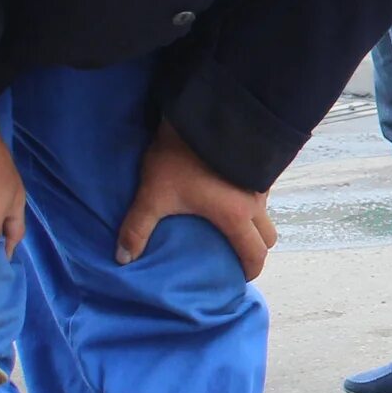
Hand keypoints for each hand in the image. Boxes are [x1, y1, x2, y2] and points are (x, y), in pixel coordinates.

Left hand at [116, 122, 275, 277]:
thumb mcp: (154, 194)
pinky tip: (234, 193)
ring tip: (234, 224)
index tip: (240, 277)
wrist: (205, 115)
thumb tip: (123, 259)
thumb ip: (137, 228)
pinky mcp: (258, 164)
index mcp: (235, 217)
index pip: (254, 254)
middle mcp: (255, 203)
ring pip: (267, 213)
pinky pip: (263, 191)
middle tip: (237, 253)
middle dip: (256, 249)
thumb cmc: (181, 159)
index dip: (250, 270)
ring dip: (256, 223)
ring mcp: (261, 183)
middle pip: (268, 236)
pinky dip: (253, 201)